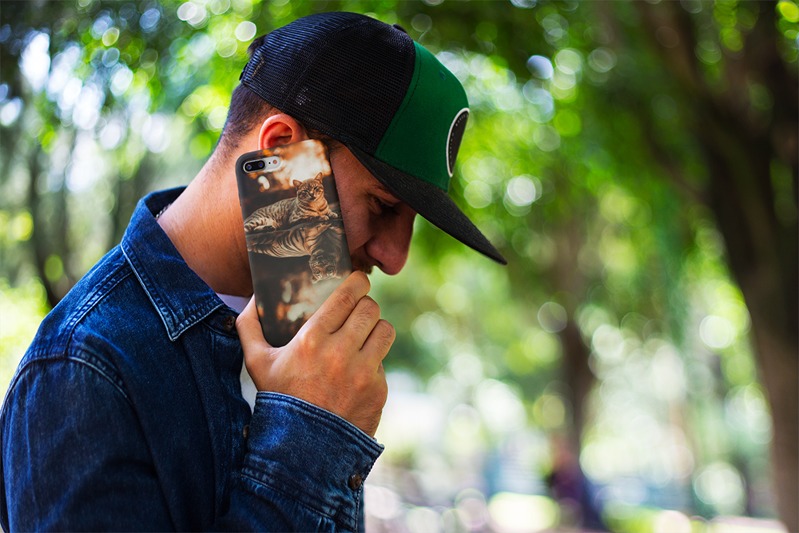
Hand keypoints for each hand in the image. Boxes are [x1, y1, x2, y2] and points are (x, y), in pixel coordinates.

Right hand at [236, 272, 393, 436]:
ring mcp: (363, 372)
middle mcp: (341, 352)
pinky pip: (383, 362)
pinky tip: (357, 371)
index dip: (358, 282)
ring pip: (385, 330)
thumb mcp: (256, 363)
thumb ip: (249, 327)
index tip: (358, 281)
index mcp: (312, 339)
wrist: (302, 449)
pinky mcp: (378, 390)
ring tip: (364, 335)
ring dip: (375, 329)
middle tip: (359, 311)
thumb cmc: (278, 400)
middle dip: (366, 305)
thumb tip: (252, 299)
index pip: (348, 296)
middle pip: (370, 308)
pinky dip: (373, 363)